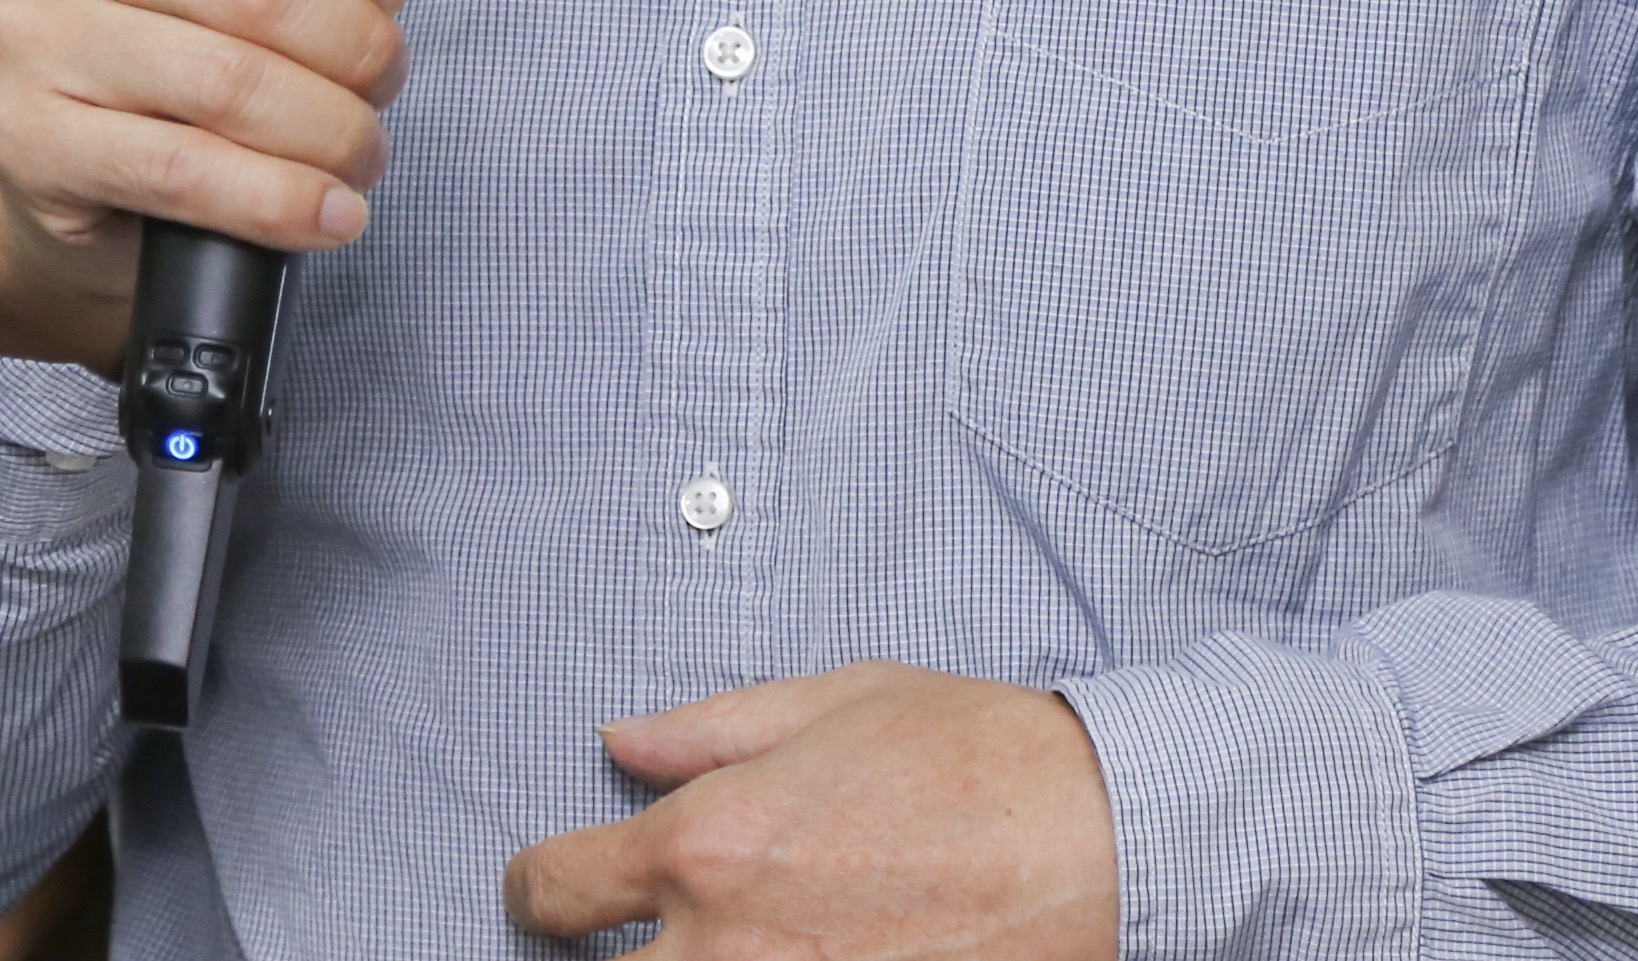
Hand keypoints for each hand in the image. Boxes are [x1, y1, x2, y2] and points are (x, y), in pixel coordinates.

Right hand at [0, 0, 470, 364]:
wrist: (68, 147)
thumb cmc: (185, 12)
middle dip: (355, 46)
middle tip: (381, 83)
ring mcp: (24, 28)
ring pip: (227, 82)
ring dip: (329, 132)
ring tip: (360, 151)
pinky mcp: (24, 137)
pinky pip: (183, 171)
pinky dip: (278, 201)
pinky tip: (325, 212)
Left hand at [505, 663, 1117, 957]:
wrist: (1100, 839)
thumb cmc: (977, 755)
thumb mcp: (835, 702)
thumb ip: (709, 729)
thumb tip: (618, 742)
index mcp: (708, 842)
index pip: (557, 892)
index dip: (537, 892)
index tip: (549, 897)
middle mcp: (724, 946)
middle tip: (632, 945)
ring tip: (711, 955)